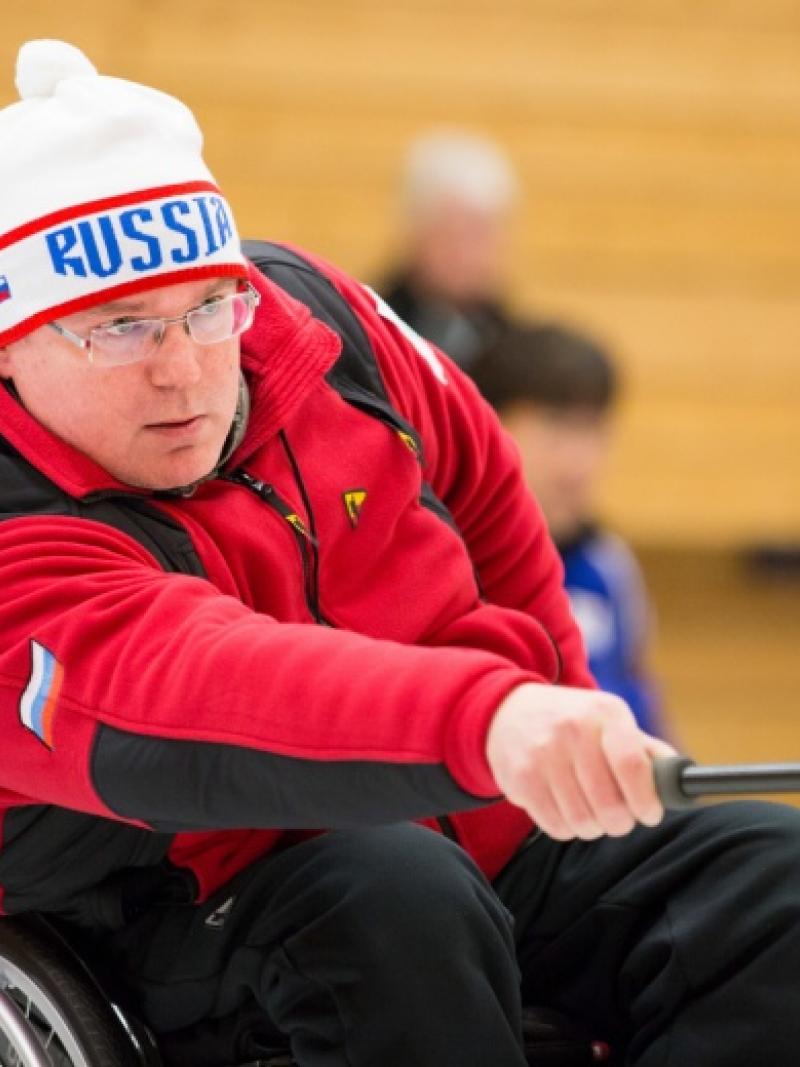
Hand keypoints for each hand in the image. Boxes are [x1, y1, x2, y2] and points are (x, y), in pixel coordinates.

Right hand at [486, 683, 675, 839]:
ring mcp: (542, 753)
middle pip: (609, 804)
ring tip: (590, 810)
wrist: (508, 710)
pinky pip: (556, 826)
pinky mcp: (520, 778)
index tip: (649, 814)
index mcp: (604, 713)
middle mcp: (572, 729)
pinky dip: (567, 827)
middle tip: (619, 818)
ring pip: (583, 821)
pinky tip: (565, 807)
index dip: (646, 800)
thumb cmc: (573, 722)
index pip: (632, 765)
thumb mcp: (610, 720)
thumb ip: (647, 750)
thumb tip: (681, 781)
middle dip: (620, 821)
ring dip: (593, 826)